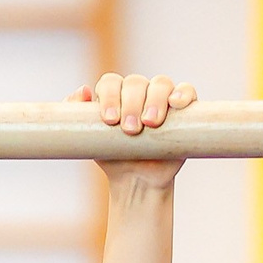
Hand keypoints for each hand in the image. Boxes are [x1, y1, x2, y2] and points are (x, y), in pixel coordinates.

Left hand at [71, 72, 197, 188]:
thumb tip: (83, 90)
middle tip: (130, 130)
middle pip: (135, 83)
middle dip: (131, 104)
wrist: (137, 180)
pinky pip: (186, 91)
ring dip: (155, 100)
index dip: (110, 97)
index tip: (109, 120)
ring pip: (161, 84)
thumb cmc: (112, 156)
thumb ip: (75, 116)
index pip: (111, 82)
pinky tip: (176, 103)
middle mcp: (139, 91)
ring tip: (150, 123)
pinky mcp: (183, 109)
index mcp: (115, 93)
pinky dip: (183, 94)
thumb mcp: (89, 139)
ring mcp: (162, 98)